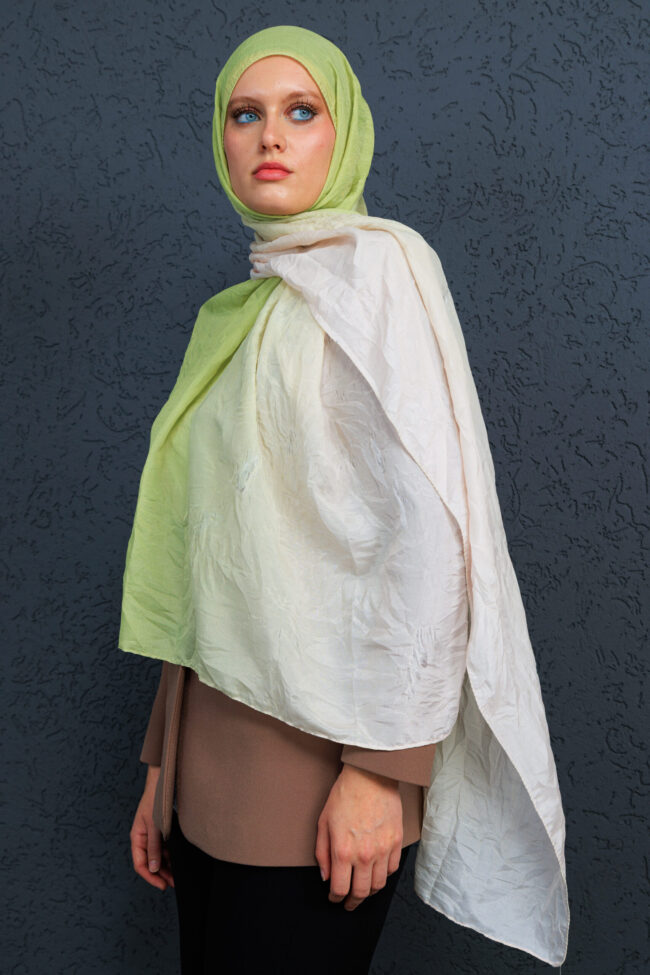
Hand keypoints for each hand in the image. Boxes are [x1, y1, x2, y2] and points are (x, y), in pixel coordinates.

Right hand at [130, 765, 174, 890]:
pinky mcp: (160, 831)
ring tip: (177, 875)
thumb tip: (153, 868)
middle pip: (150, 862)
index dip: (150, 877)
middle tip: (173, 883)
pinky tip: (178, 861)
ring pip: (158, 856)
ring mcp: (152, 835)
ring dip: (166, 866)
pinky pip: (164, 848)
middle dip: (160, 874)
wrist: (162, 783)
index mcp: (137, 838)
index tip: (161, 885)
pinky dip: (170, 855)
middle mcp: (143, 839)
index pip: (140, 864)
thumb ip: (154, 847)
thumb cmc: (155, 801)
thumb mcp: (155, 826)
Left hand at [315, 764, 402, 910]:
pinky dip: (384, 876)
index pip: (340, 889)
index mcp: (343, 851)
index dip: (335, 898)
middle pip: (361, 892)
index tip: (334, 898)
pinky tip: (377, 873)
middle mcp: (364, 855)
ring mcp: (383, 849)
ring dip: (369, 892)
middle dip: (353, 902)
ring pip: (379, 885)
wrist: (370, 776)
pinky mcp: (396, 841)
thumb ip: (322, 853)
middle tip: (349, 903)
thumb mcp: (323, 822)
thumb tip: (326, 876)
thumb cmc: (344, 795)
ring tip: (363, 891)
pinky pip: (392, 869)